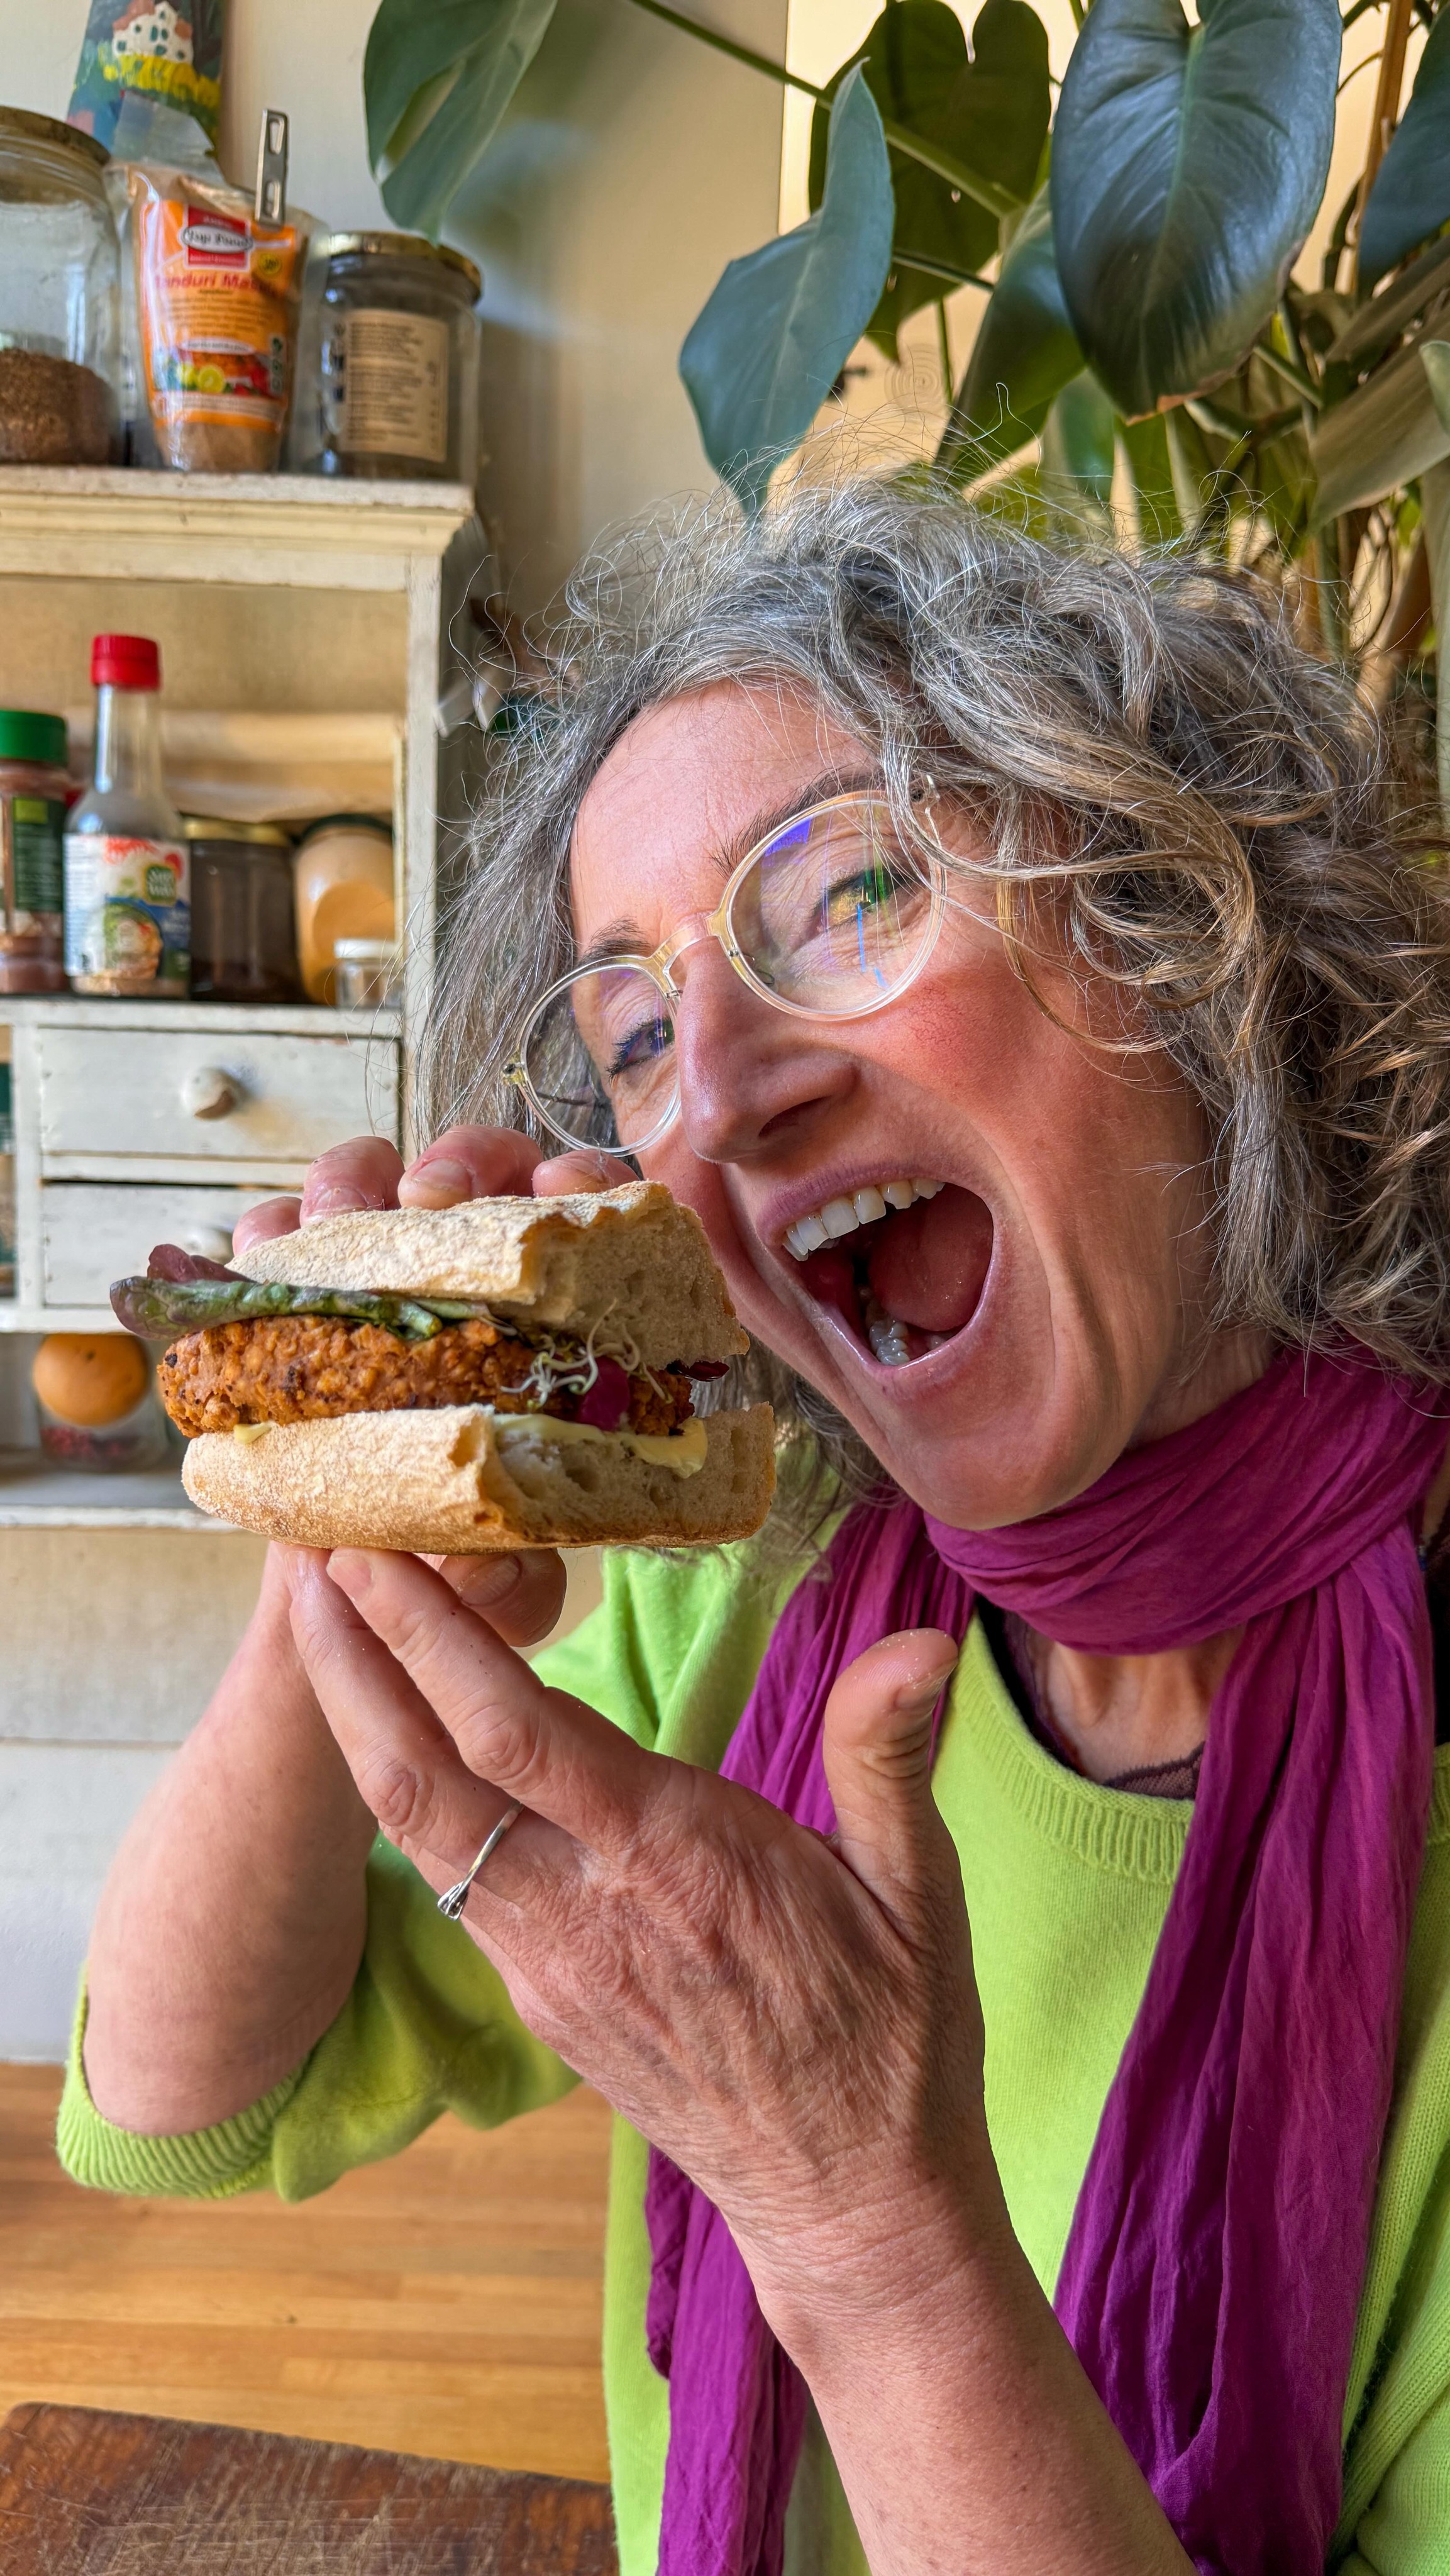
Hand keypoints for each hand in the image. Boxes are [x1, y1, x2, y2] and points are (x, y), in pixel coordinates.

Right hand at [230, 1121, 634, 1631]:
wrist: (356, 1580)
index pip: (585, 1207)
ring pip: (372, 1175)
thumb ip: (514, 1589)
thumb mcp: (505, 1591)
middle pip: (480, 1162)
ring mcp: (380, 1267)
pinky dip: (266, 1235)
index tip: (553, 1203)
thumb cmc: (462, 1565)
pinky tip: (258, 1265)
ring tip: (342, 1227)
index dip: (574, 1183)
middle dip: (459, 1162)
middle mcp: (472, 1266)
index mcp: (557, 1310)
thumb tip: (488, 1574)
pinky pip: (275, 1231)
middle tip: (434, 1203)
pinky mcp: (295, 1288)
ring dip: (353, 1185)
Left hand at [285, 1542, 1004, 2343]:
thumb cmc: (892, 2039)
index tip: (374, 1552)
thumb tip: (922, 1643)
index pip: (518, 1731)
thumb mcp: (919, 1892)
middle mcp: (586, 1911)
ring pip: (419, 1830)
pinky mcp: (541, 1996)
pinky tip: (400, 1731)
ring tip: (325, 1623)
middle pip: (424, 1777)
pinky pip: (454, 1877)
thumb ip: (888, 1755)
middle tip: (303, 1559)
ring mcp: (549, 1962)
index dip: (431, 1639)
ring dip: (361, 1722)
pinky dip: (407, 1788)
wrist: (847, 2201)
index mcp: (675, 1861)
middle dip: (354, 1663)